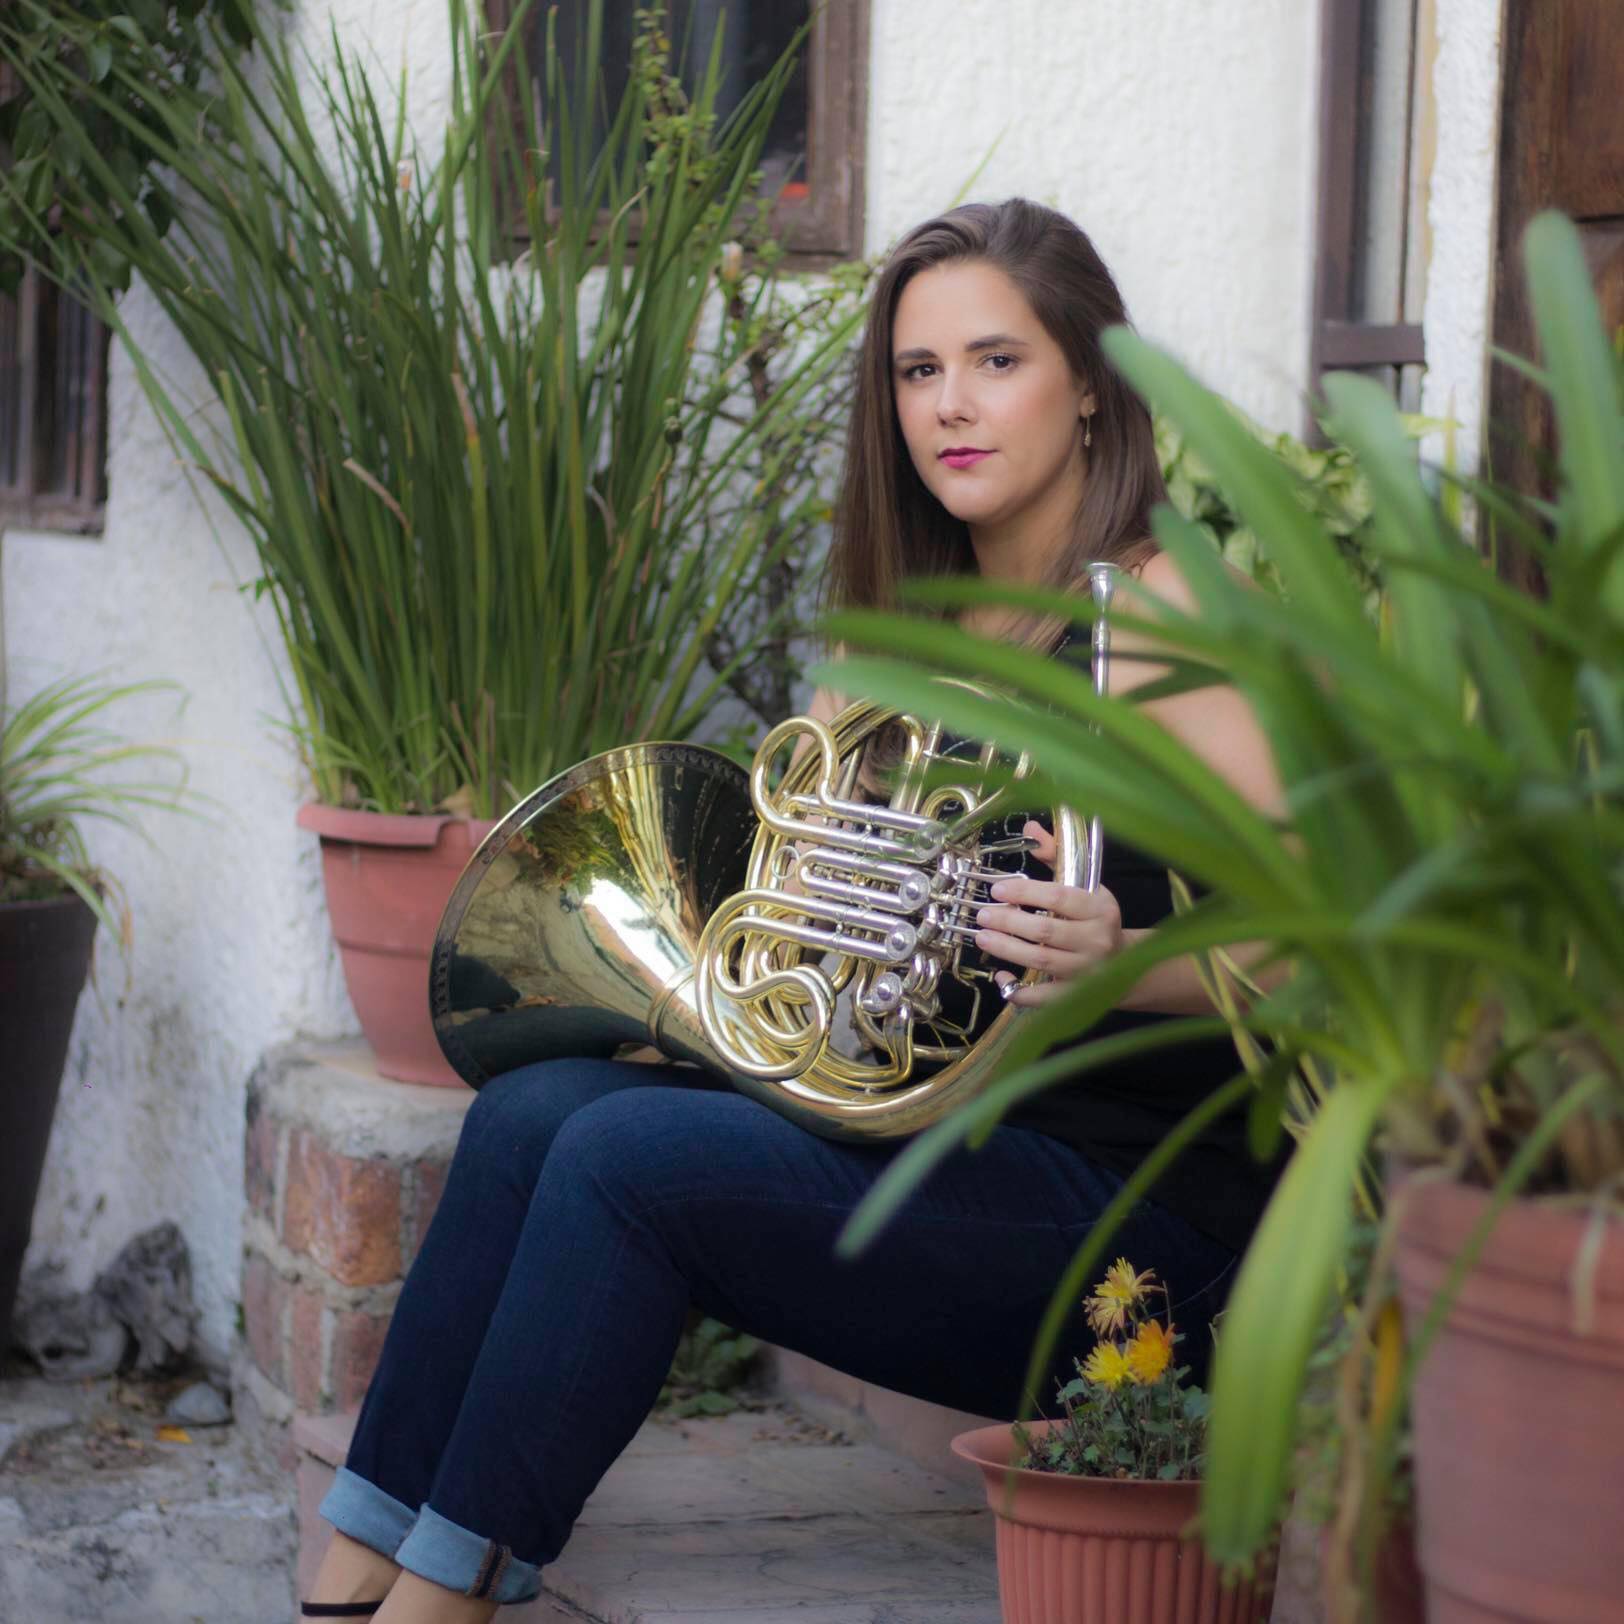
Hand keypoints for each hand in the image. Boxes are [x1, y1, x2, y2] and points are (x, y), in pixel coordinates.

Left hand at [974, 820, 1122, 1006]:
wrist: (1126, 961)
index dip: (1026, 892)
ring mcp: (1087, 971)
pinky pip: (1044, 998)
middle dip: (1009, 921)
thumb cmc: (1096, 918)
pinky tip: (1000, 978)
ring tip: (982, 936)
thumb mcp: (1084, 885)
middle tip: (983, 913)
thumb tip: (1031, 827)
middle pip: (1045, 931)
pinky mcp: (1076, 994)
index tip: (998, 888)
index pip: (1060, 898)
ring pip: (1041, 961)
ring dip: (1007, 949)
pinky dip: (1019, 991)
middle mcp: (1096, 940)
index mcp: (1100, 908)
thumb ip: (1056, 856)